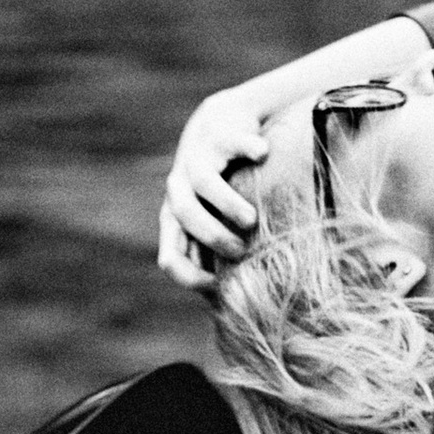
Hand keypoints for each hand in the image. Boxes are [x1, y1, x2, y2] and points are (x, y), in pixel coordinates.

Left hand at [158, 95, 270, 288]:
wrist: (223, 126)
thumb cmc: (224, 188)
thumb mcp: (216, 224)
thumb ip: (218, 257)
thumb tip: (233, 307)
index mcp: (176, 220)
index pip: (170, 256)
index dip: (190, 276)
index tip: (222, 286)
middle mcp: (180, 190)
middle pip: (185, 217)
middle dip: (213, 238)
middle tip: (241, 250)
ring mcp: (199, 161)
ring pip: (204, 183)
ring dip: (227, 204)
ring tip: (251, 219)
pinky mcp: (222, 135)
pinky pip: (233, 142)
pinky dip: (248, 149)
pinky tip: (263, 155)